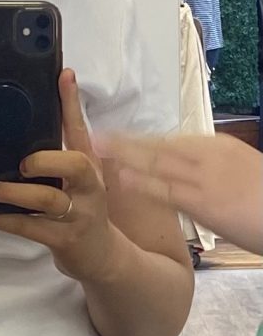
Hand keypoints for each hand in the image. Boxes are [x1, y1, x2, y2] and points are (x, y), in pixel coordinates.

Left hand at [0, 70, 115, 280]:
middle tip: (21, 164)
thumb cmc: (80, 210)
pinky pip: (34, 229)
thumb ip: (58, 153)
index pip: (81, 129)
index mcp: (88, 166)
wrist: (101, 256)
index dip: (72, 102)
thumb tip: (29, 124)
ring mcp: (80, 214)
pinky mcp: (66, 239)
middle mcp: (88, 187)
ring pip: (50, 200)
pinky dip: (9, 222)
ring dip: (18, 194)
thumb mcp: (76, 179)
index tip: (63, 76)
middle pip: (76, 165)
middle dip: (46, 160)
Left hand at [96, 131, 262, 257]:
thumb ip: (214, 170)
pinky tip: (121, 179)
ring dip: (123, 155)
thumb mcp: (241, 173)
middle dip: (125, 140)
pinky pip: (167, 191)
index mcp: (218, 146)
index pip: (171, 140)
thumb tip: (195, 172)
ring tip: (95, 148)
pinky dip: (142, 183)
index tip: (117, 135)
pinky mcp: (205, 201)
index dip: (141, 138)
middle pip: (158, 145)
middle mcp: (209, 155)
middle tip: (94, 133)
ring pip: (156, 162)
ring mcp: (205, 178)